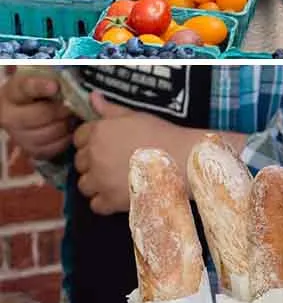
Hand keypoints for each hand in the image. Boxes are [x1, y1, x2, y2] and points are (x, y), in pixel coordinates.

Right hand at [0, 68, 71, 159]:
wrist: (25, 112)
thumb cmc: (37, 95)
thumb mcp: (39, 82)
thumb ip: (51, 82)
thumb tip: (65, 87)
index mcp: (12, 94)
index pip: (26, 88)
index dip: (41, 87)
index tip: (55, 86)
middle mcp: (10, 117)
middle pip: (43, 114)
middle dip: (63, 110)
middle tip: (73, 106)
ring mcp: (19, 137)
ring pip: (51, 133)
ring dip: (66, 125)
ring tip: (70, 118)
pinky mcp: (31, 151)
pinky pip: (54, 148)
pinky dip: (65, 139)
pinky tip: (67, 130)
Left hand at [73, 92, 194, 215]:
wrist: (183, 161)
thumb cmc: (163, 135)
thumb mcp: (136, 116)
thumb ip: (110, 109)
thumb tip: (93, 97)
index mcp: (99, 132)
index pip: (78, 138)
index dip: (90, 143)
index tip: (104, 147)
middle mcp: (95, 155)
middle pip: (79, 163)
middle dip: (92, 164)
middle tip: (112, 165)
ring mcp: (101, 179)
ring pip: (84, 185)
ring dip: (96, 184)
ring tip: (114, 182)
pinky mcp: (111, 200)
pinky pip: (96, 205)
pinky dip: (105, 203)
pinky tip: (118, 196)